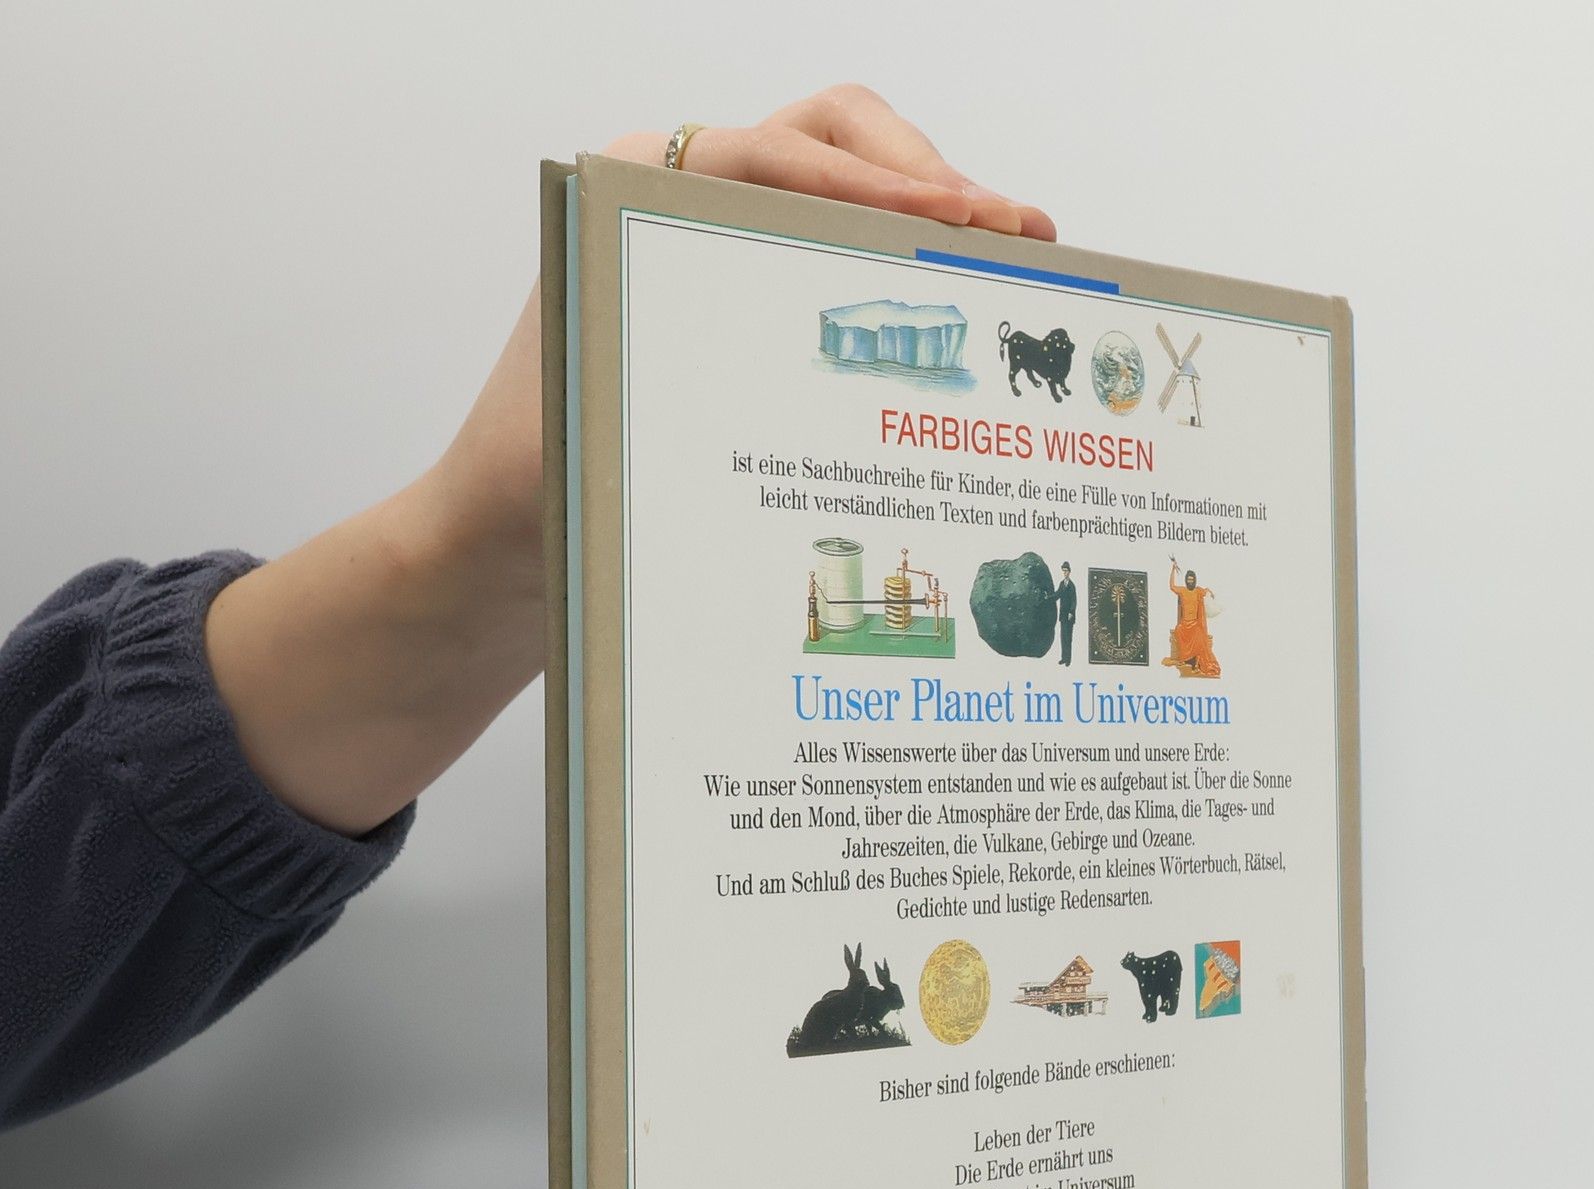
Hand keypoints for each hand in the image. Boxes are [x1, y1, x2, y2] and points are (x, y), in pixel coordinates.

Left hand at [207, 88, 1053, 835]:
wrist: (491, 557)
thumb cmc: (530, 497)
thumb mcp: (601, 427)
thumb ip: (695, 376)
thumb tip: (837, 359)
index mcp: (628, 206)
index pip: (778, 153)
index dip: (879, 180)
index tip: (961, 219)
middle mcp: (676, 211)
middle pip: (832, 141)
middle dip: (928, 176)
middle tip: (1016, 234)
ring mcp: (717, 258)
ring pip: (847, 194)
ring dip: (928, 219)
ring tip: (1010, 264)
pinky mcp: (744, 314)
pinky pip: (838, 267)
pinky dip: (903, 279)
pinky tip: (958, 326)